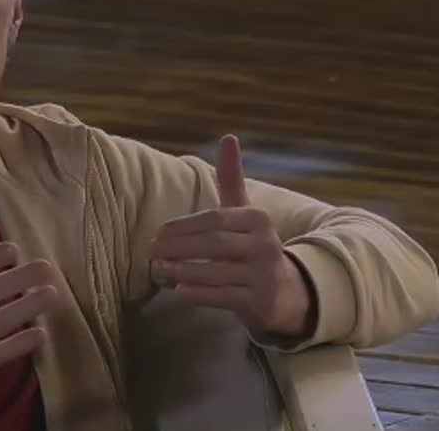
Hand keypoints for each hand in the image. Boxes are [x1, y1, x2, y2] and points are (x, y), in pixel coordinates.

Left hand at [149, 134, 313, 338]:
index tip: (157, 234)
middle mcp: (265, 245)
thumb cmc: (253, 246)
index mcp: (257, 219)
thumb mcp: (244, 212)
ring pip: (217, 272)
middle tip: (150, 252)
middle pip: (214, 244)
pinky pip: (224, 297)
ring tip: (158, 270)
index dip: (182, 226)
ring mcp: (265, 275)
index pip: (214, 219)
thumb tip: (228, 136)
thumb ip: (232, 178)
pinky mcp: (261, 302)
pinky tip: (179, 290)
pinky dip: (200, 293)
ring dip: (183, 270)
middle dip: (178, 247)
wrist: (288, 292)